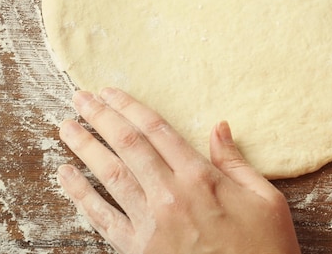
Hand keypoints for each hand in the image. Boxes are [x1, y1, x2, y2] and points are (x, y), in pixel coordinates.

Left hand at [57, 88, 300, 253]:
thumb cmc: (264, 246)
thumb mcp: (264, 198)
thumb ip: (235, 161)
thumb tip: (218, 127)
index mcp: (201, 178)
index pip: (157, 131)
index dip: (131, 108)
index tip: (111, 92)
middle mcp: (171, 195)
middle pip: (128, 147)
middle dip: (101, 119)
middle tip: (80, 99)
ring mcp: (151, 224)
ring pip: (111, 176)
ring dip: (85, 149)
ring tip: (66, 128)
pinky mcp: (139, 250)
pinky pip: (104, 219)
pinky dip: (82, 196)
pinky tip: (66, 176)